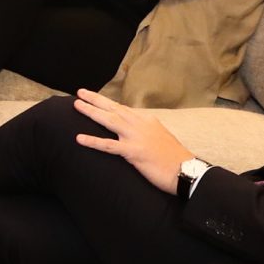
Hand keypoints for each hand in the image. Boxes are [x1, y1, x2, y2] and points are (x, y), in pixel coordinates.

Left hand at [71, 90, 190, 193]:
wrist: (186, 171)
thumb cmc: (175, 158)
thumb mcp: (161, 137)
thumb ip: (147, 131)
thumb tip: (137, 130)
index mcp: (147, 120)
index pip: (123, 109)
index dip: (108, 103)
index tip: (95, 98)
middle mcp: (140, 125)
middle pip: (114, 108)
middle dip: (95, 100)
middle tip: (80, 92)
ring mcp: (136, 137)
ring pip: (109, 121)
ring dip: (91, 112)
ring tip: (76, 105)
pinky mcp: (133, 152)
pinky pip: (108, 146)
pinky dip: (93, 141)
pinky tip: (79, 138)